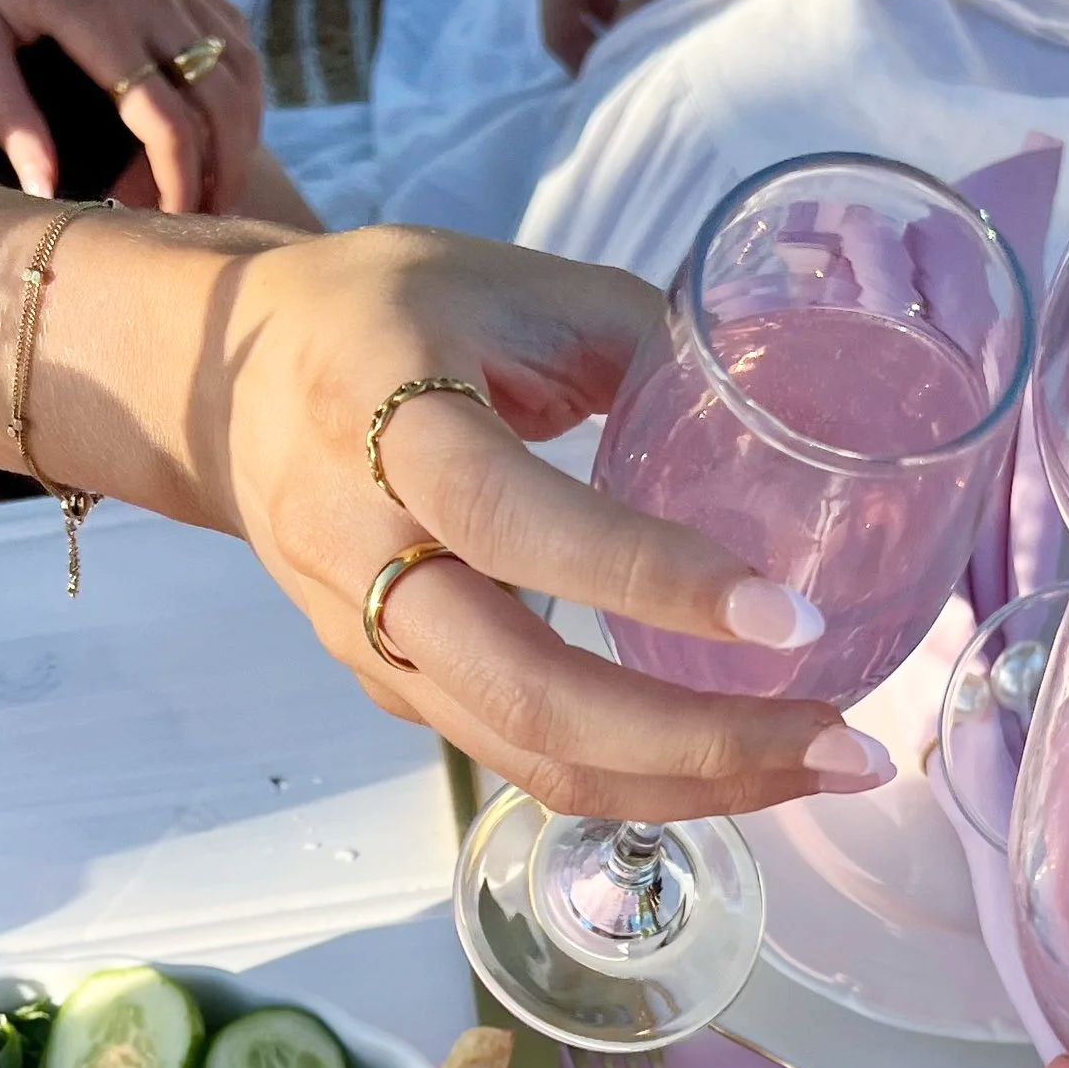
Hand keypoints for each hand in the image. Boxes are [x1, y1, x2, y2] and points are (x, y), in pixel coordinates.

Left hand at [0, 0, 264, 211]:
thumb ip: (6, 111)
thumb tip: (40, 190)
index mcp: (100, 16)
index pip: (166, 119)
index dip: (176, 181)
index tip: (166, 223)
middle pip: (222, 105)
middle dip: (221, 173)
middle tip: (195, 220)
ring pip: (243, 74)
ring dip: (240, 136)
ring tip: (212, 181)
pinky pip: (235, 40)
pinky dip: (241, 90)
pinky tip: (219, 120)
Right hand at [210, 225, 891, 816]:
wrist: (220, 383)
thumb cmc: (379, 314)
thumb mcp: (507, 283)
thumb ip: (647, 341)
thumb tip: (791, 404)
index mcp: (389, 418)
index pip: (522, 523)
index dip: (653, 579)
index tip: (787, 618)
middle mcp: (363, 552)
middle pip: (531, 695)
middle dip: (703, 741)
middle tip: (847, 742)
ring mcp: (370, 643)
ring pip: (533, 757)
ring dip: (691, 784)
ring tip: (823, 763)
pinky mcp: (392, 691)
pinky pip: (522, 759)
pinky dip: (640, 777)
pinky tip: (738, 762)